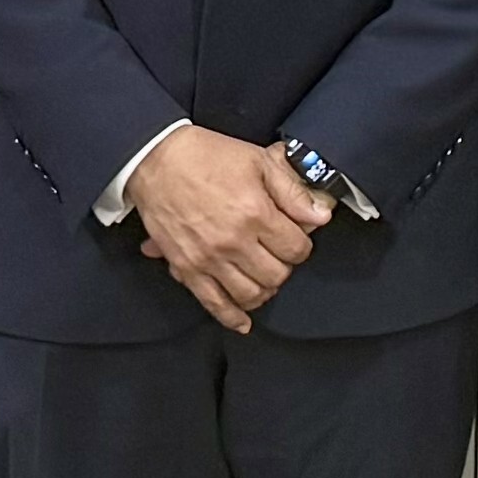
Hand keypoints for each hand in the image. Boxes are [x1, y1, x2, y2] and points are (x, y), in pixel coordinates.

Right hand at [128, 123, 327, 333]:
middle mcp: (234, 242)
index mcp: (255, 213)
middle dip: (284, 267)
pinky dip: (231, 317)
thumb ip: (292, 193)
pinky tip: (243, 321)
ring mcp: (209, 259)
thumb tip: (321, 215)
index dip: (301, 245)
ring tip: (263, 278)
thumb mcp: (258, 162)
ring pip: (250, 294)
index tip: (295, 238)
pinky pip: (213, 303)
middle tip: (278, 255)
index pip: (296, 249)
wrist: (156, 159)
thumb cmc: (206, 156)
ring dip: (263, 290)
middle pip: (277, 275)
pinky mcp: (187, 268)